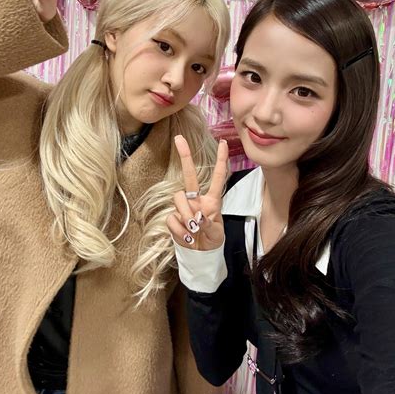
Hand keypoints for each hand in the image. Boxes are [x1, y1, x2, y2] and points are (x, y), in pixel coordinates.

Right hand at [167, 135, 228, 250]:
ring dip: (185, 215)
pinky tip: (187, 238)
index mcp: (212, 200)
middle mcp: (197, 200)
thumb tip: (198, 217)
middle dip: (185, 156)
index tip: (223, 143)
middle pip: (189, 175)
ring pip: (178, 199)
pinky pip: (172, 219)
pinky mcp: (173, 218)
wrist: (199, 254)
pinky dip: (179, 231)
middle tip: (179, 139)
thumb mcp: (216, 234)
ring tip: (193, 232)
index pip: (217, 178)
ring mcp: (183, 208)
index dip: (220, 160)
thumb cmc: (211, 240)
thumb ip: (208, 225)